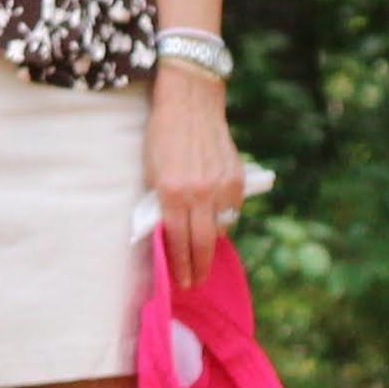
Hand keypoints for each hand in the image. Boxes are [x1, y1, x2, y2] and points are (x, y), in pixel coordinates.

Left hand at [146, 66, 245, 284]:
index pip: (177, 239)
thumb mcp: (150, 170)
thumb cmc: (161, 136)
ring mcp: (222, 187)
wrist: (191, 105)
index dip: (179, 263)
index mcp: (172, 192)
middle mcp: (200, 194)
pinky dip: (223, 220)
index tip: (181, 280)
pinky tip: (214, 223)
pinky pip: (232, 211)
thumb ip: (159, 201)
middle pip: (202, 243)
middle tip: (194, 282)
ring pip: (221, 229)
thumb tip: (165, 231)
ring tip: (202, 255)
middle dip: (198, 266)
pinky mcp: (238, 180)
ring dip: (211, 243)